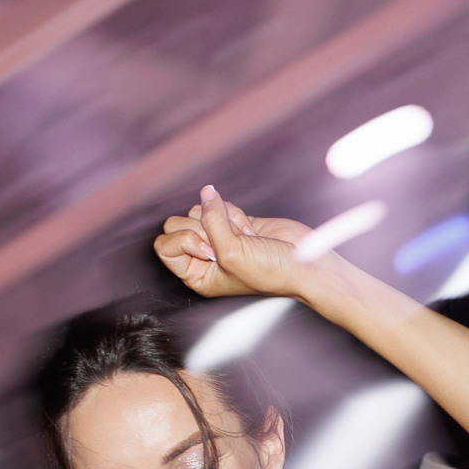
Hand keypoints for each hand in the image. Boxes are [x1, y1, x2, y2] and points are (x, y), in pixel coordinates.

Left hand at [154, 186, 315, 299]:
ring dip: (223, 219)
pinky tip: (250, 230)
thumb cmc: (269, 273)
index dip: (185, 240)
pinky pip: (218, 205)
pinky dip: (234, 212)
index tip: (210, 250)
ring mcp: (218, 238)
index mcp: (196, 275)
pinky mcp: (233, 223)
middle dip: (204, 226)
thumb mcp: (230, 253)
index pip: (165, 246)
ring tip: (243, 237)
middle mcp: (203, 257)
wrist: (302, 265)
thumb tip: (206, 193)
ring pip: (200, 210)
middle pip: (178, 224)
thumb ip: (211, 220)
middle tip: (227, 242)